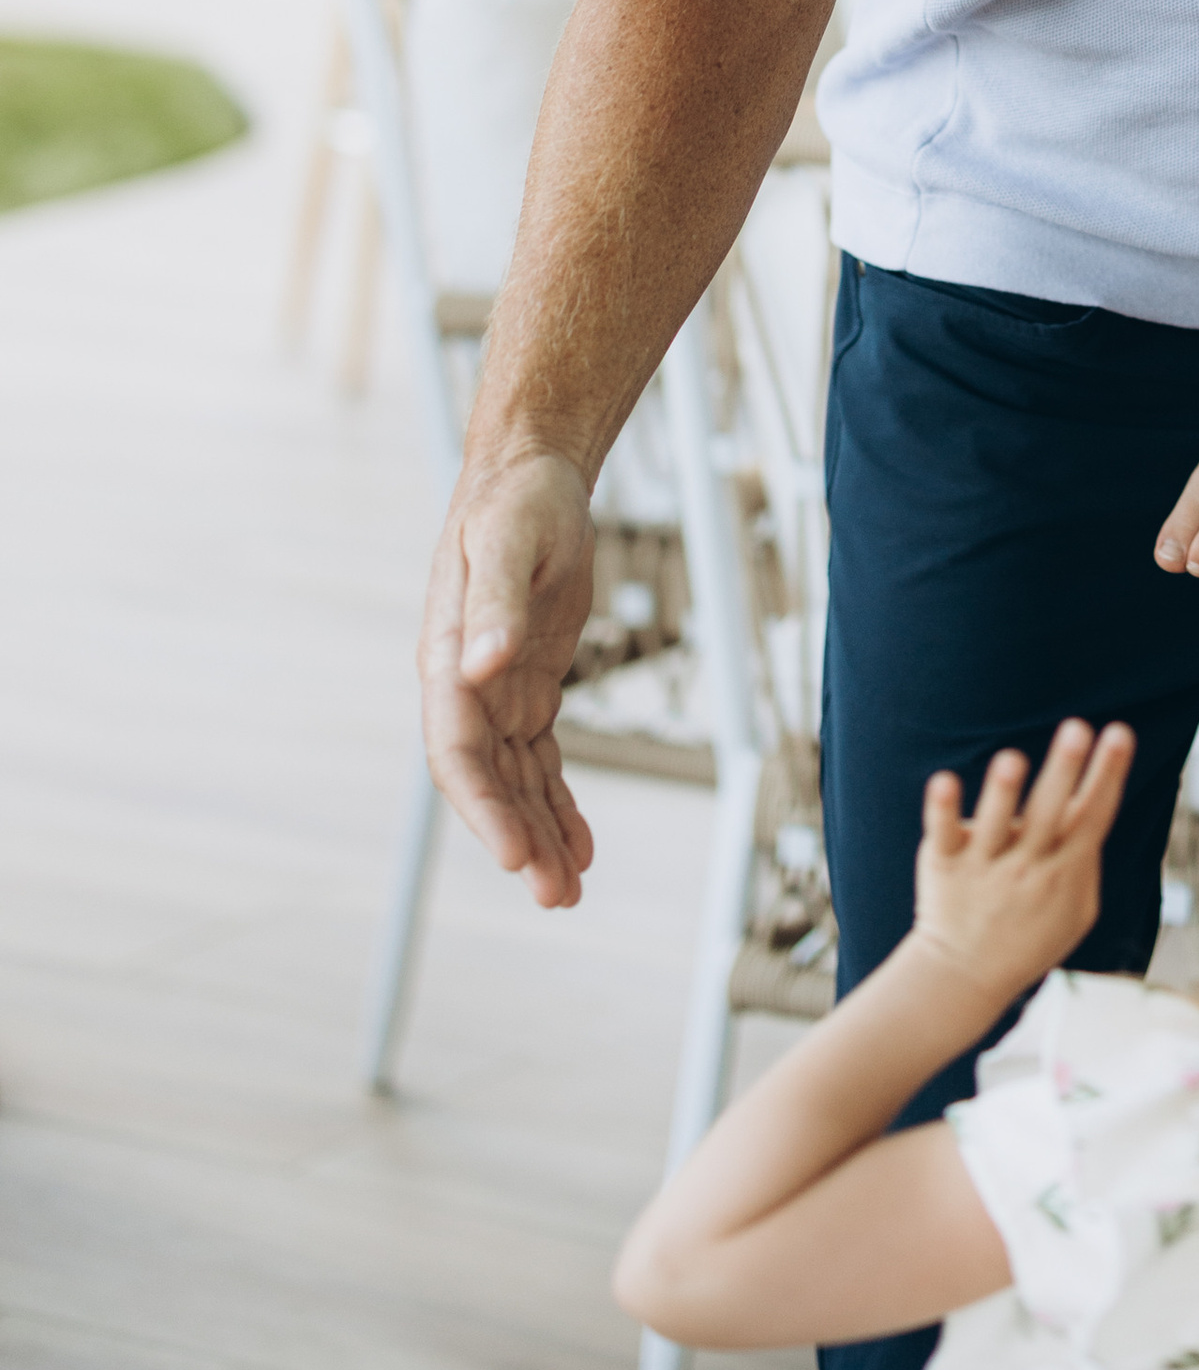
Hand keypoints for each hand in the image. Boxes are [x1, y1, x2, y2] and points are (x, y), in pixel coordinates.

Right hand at [419, 448, 599, 908]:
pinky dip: (557, 801)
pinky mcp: (530, 686)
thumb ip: (493, 601)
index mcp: (447, 657)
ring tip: (568, 889)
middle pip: (486, 781)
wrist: (534, 474)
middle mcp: (465, 685)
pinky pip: (540, 759)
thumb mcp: (508, 538)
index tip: (513, 857)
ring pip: (515, 781)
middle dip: (516, 840)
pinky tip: (579, 843)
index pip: (457, 753)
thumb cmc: (517, 498)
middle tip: (554, 895)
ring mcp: (497, 690)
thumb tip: (480, 666)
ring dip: (538, 834)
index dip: (483, 809)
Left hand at [911, 719, 1137, 1011]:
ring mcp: (983, 866)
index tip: (1120, 732)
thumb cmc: (1027, 937)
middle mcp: (1025, 866)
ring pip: (996, 825)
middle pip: (1048, 814)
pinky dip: (943, 810)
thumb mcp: (1075, 914)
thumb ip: (1086, 862)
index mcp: (1063, 872)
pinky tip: (943, 782)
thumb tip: (1093, 807)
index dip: (1109, 774)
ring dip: (1004, 793)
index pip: (1092, 816)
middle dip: (1065, 770)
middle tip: (1078, 728)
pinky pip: (944, 833)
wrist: (963, 977)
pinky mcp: (945, 864)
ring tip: (1011, 761)